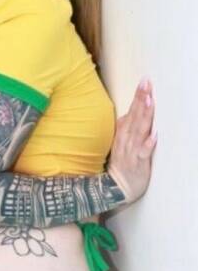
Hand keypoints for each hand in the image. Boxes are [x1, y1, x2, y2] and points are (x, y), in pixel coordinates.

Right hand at [107, 78, 156, 203]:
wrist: (116, 189)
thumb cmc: (121, 164)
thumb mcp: (120, 143)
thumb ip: (124, 128)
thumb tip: (128, 113)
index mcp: (122, 134)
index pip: (131, 111)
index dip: (137, 97)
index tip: (144, 82)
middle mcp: (126, 140)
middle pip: (135, 117)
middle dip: (141, 100)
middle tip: (146, 84)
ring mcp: (131, 151)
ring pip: (138, 131)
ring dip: (144, 116)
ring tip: (150, 101)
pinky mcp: (137, 163)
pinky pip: (143, 153)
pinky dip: (148, 144)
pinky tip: (154, 135)